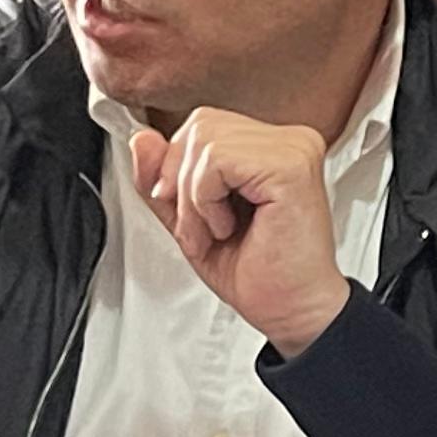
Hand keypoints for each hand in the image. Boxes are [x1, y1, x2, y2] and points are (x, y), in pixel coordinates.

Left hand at [130, 112, 353, 357]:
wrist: (293, 312)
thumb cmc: (260, 274)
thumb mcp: (192, 219)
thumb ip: (164, 178)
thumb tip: (142, 138)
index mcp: (273, 146)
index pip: (203, 123)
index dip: (178, 168)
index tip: (191, 214)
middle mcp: (289, 141)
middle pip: (200, 124)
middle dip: (182, 182)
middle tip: (204, 227)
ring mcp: (294, 149)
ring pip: (204, 139)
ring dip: (194, 198)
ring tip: (218, 230)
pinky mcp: (291, 167)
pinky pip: (217, 160)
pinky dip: (206, 200)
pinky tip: (230, 226)